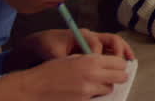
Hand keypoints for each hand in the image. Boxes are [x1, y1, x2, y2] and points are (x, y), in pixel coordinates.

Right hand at [6, 54, 129, 100]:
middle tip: (111, 77)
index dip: (119, 65)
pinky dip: (93, 95)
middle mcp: (93, 74)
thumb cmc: (50, 71)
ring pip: (110, 88)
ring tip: (94, 84)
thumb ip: (91, 59)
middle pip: (121, 76)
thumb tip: (107, 62)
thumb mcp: (73, 58)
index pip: (120, 62)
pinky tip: (84, 92)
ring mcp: (88, 89)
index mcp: (91, 60)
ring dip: (105, 87)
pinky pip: (96, 97)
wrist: (33, 88)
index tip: (115, 67)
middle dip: (118, 76)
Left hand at [21, 29, 133, 60]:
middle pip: (111, 39)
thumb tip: (73, 70)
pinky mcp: (95, 47)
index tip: (96, 64)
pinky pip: (111, 48)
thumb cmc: (47, 45)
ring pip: (115, 42)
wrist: (41, 41)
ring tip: (130, 61)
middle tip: (120, 63)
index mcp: (81, 34)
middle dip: (118, 50)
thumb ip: (64, 60)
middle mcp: (91, 35)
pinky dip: (120, 54)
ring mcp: (95, 40)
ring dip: (124, 51)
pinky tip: (125, 61)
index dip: (97, 54)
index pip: (95, 42)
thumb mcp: (52, 52)